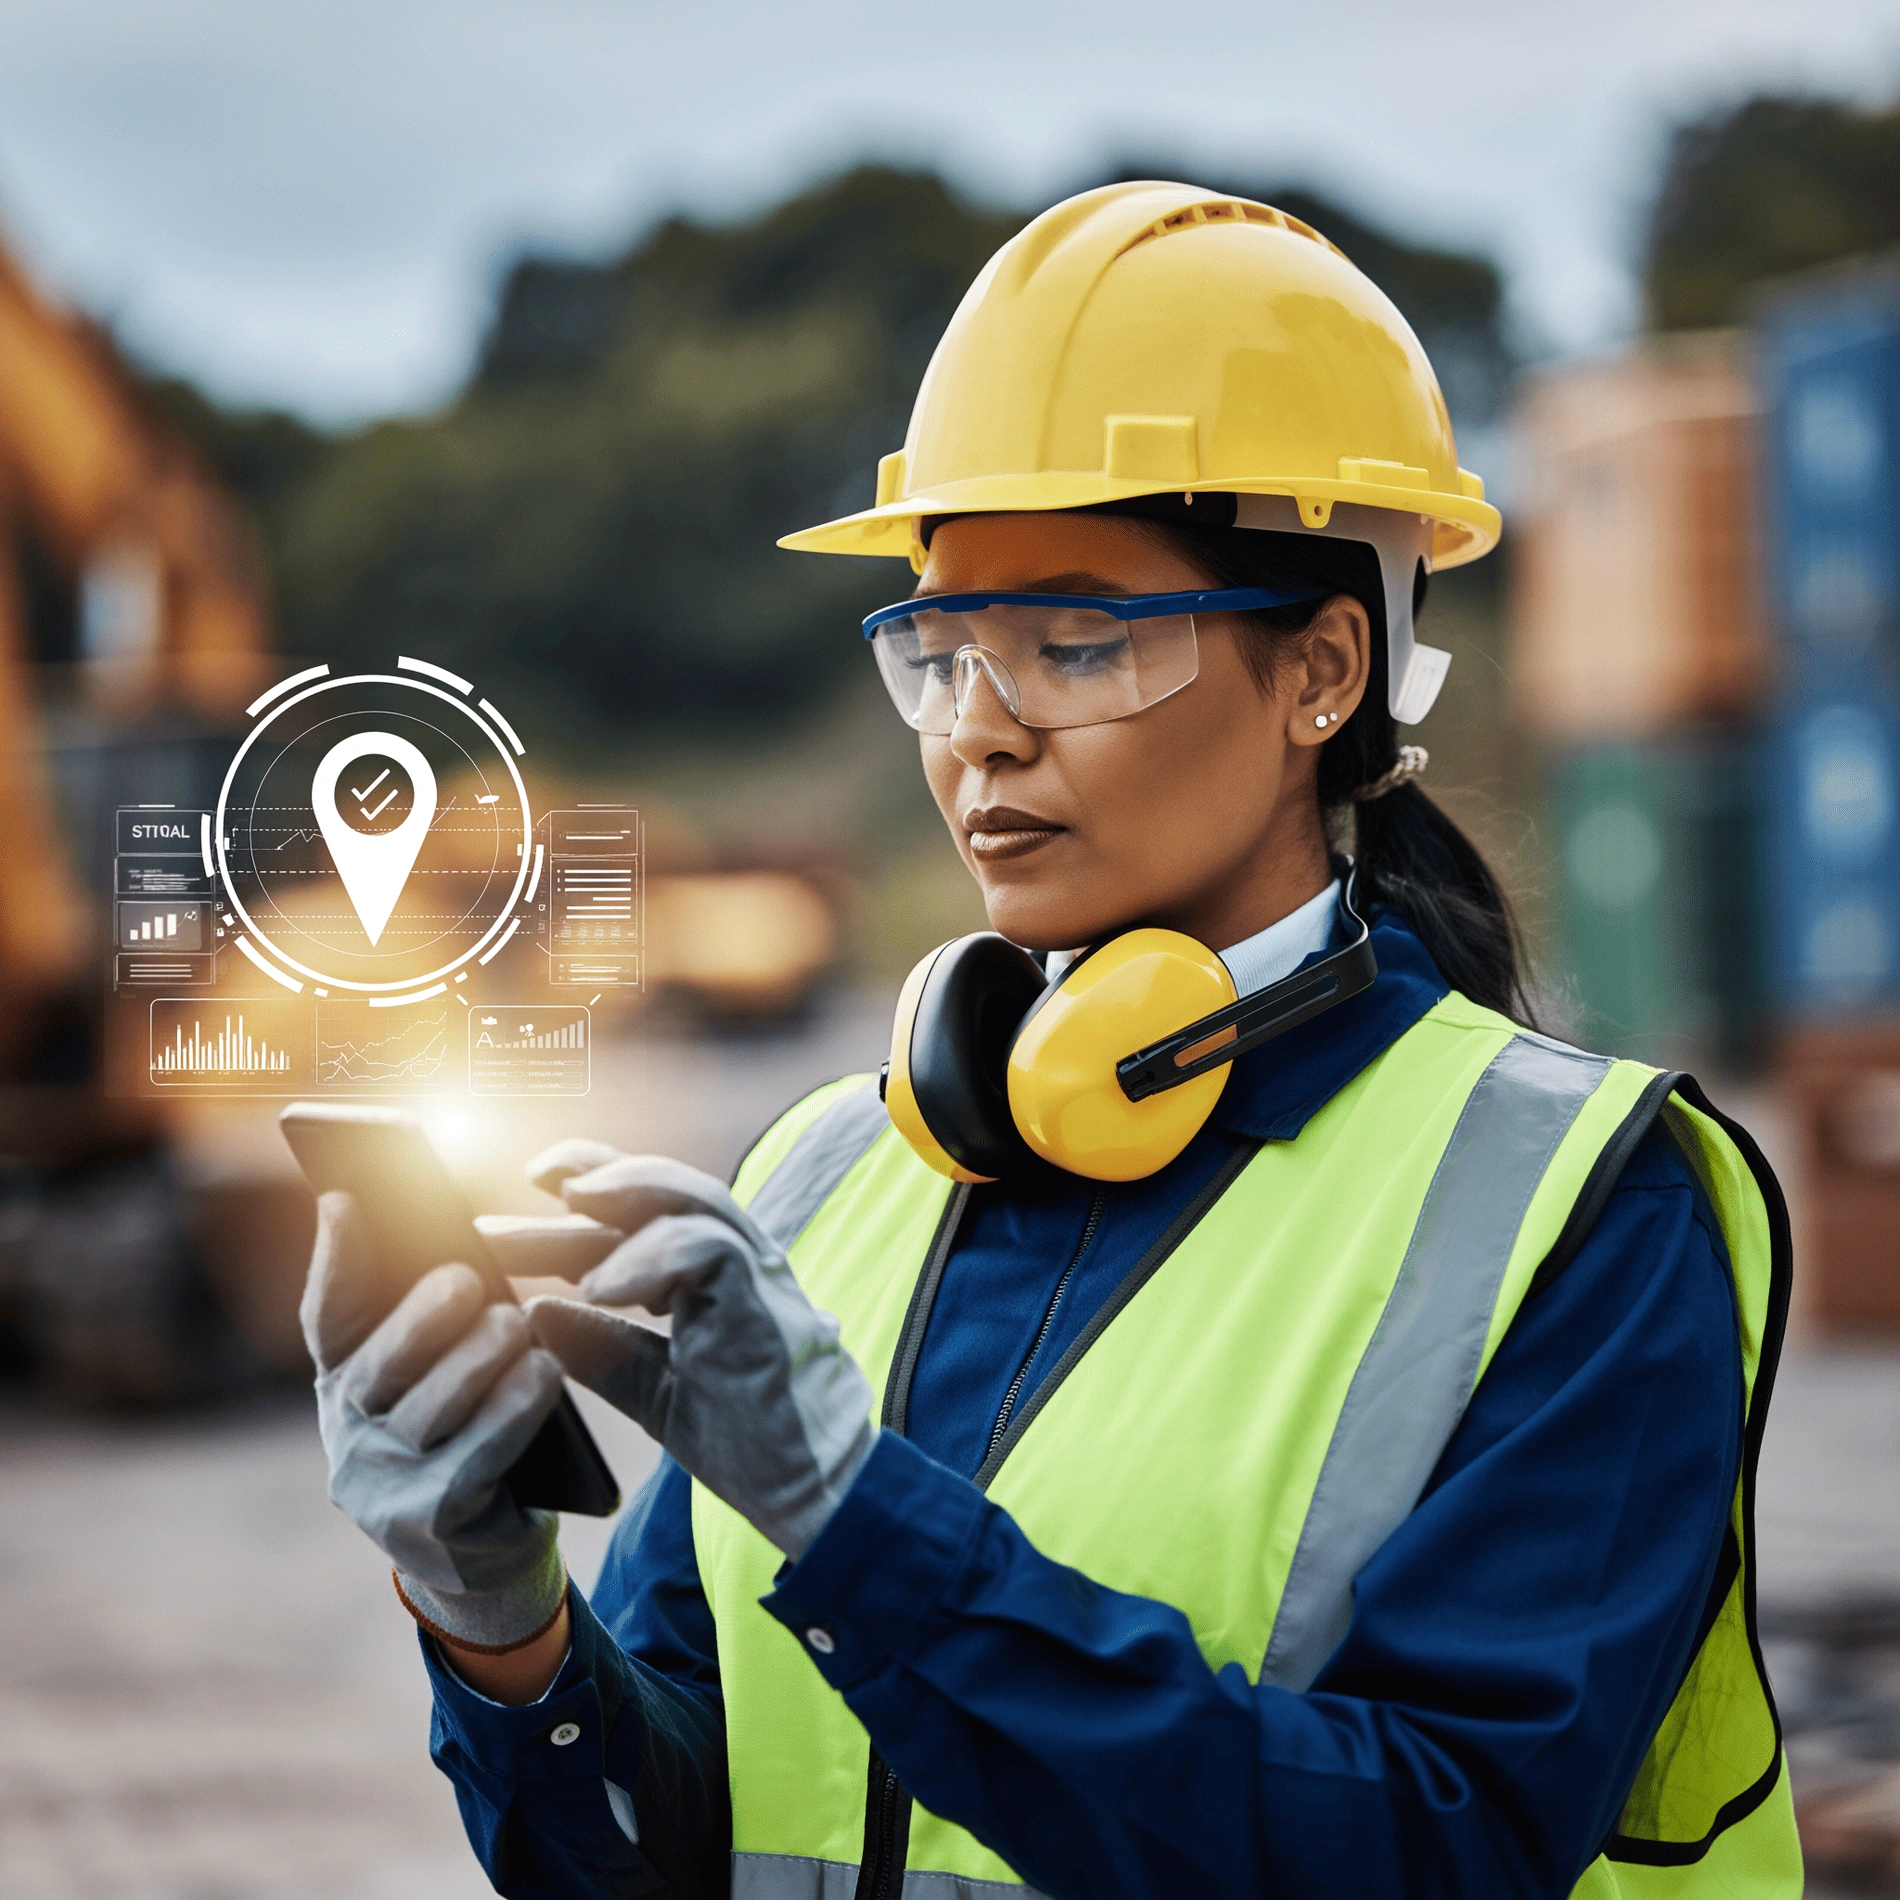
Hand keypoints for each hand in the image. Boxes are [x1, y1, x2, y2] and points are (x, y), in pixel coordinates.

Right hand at [302, 1191, 568, 1649]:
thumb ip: (432, 1319)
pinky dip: (513, 1409)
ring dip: (478, 1361)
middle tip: (468, 1276)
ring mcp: (381, 1485)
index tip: (348, 1196)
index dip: (336, 1258)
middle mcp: (347, 1435)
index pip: (327, 1318)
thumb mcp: (441, 1378)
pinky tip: (546, 1373)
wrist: (484, 1560)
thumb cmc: (470, 1437)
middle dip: (422, 1316)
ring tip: (515, 1323)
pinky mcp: (428, 1522)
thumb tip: (450, 1233)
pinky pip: (476, 1455)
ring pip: (430, 1410)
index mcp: (344, 1385)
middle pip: (378, 1365)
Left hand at [519, 1147, 875, 1559]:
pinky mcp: (766, 1300)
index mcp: (713, 1281)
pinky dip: (649, 1255)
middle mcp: (738, 1265)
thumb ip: (602, 1351)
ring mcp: (757, 1277)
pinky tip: (598, 1287)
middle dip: (597, 1176)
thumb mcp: (654, 1392)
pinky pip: (709, 1247)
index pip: (649, 1215)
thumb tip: (535, 1314)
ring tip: (568, 1204)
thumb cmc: (752, 1445)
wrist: (816, 1494)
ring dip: (626, 1192)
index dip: (592, 1193)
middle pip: (665, 1193)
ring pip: (695, 1198)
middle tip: (534, 1174)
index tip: (528, 1196)